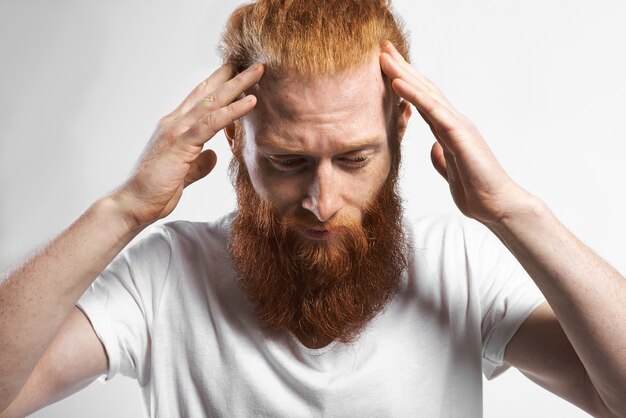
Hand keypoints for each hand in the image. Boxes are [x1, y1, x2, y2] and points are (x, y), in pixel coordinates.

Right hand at [114, 63, 263, 227]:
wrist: (135, 203)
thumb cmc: (155, 190)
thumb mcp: (184, 173)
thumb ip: (198, 162)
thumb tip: (212, 156)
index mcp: (175, 127)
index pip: (199, 99)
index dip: (218, 83)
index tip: (237, 71)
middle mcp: (175, 123)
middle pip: (207, 92)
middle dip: (231, 75)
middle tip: (252, 60)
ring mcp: (177, 130)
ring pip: (212, 101)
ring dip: (237, 85)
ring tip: (258, 71)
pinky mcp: (181, 143)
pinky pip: (212, 122)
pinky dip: (233, 110)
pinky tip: (250, 101)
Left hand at [380, 41, 532, 225]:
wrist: (498, 206)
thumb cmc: (477, 191)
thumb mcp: (450, 172)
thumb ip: (442, 159)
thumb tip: (434, 149)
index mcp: (449, 130)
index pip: (422, 101)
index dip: (405, 83)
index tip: (386, 67)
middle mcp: (453, 122)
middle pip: (423, 89)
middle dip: (402, 68)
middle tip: (382, 48)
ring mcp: (458, 125)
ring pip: (426, 93)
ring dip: (403, 73)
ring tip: (384, 56)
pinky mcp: (460, 134)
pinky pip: (432, 110)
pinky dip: (414, 95)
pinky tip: (397, 82)